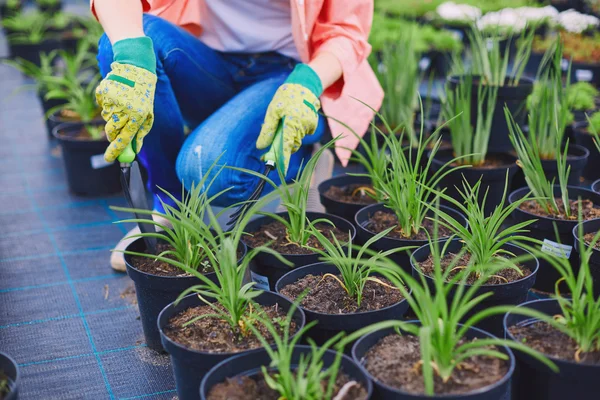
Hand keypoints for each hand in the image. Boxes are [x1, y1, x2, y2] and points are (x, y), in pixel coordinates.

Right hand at [95, 37, 156, 161]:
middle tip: (114, 135)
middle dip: (112, 136)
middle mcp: (124, 109)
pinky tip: (116, 96)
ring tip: (122, 106)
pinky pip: (101, 106)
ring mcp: (112, 100)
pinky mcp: (103, 92)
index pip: (125, 138)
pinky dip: (107, 105)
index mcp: (137, 115)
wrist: (136, 69)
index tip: (109, 159)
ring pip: (106, 119)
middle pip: (112, 131)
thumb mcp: (148, 115)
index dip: (116, 150)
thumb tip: (135, 150)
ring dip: (112, 118)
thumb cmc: (144, 95)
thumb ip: (140, 133)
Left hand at [257, 64, 322, 173]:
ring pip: (295, 140)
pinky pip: (301, 134)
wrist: (304, 86)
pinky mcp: (312, 126)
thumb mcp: (272, 111)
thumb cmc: (285, 97)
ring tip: (283, 122)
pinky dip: (295, 131)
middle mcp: (302, 127)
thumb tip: (261, 146)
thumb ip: (268, 129)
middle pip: (290, 146)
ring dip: (287, 137)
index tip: (278, 170)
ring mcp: (309, 127)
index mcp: (291, 122)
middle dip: (280, 148)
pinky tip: (293, 119)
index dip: (282, 159)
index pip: (286, 146)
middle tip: (267, 149)